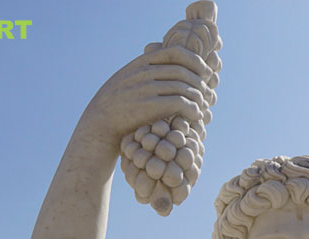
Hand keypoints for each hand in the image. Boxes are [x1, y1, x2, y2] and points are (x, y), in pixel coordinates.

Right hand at [78, 45, 214, 148]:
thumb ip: (145, 64)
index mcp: (142, 62)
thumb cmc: (119, 102)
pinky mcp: (150, 107)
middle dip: (200, 83)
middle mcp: (145, 72)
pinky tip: (197, 116)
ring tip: (202, 107)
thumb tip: (161, 48)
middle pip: (183, 71)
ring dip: (198, 98)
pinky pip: (180, 103)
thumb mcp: (129, 76)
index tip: (204, 72)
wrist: (101, 121)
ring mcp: (146, 88)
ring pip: (184, 87)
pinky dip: (193, 109)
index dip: (195, 61)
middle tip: (207, 94)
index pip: (176, 52)